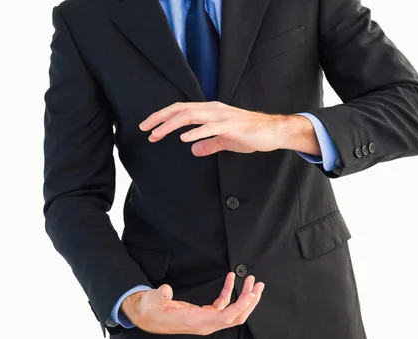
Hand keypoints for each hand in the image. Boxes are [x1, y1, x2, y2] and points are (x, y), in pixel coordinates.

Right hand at [120, 272, 264, 334]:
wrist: (147, 316)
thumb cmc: (150, 309)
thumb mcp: (152, 300)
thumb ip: (159, 295)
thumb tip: (166, 290)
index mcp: (197, 322)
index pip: (225, 317)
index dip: (240, 306)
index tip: (250, 293)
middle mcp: (206, 324)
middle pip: (235, 317)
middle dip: (249, 303)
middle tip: (258, 285)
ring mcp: (207, 320)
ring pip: (232, 313)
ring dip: (244, 298)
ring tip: (252, 282)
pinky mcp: (204, 315)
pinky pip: (223, 306)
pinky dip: (230, 293)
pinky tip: (231, 279)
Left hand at [139, 101, 319, 156]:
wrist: (274, 132)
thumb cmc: (251, 134)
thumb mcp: (225, 141)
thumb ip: (209, 144)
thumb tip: (194, 150)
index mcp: (210, 111)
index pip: (181, 110)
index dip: (162, 116)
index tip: (147, 126)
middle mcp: (213, 109)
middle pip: (180, 109)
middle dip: (159, 118)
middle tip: (143, 128)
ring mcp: (222, 117)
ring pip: (190, 116)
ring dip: (171, 125)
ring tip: (156, 134)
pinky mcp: (231, 126)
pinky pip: (210, 128)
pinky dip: (195, 132)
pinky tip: (183, 139)